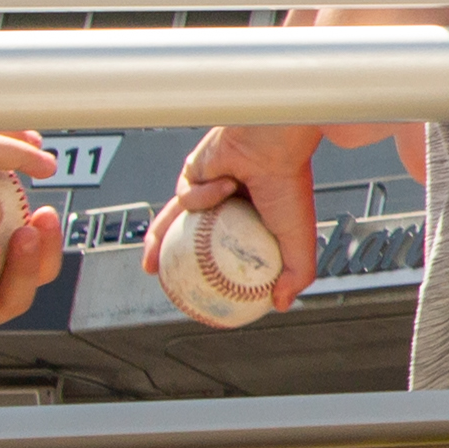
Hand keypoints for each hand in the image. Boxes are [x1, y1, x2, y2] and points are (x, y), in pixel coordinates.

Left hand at [154, 123, 330, 309]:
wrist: (273, 142)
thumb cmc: (288, 184)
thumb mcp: (298, 239)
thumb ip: (296, 274)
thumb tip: (280, 305)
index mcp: (251, 219)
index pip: (223, 250)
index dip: (211, 271)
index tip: (203, 291)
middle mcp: (227, 204)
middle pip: (192, 237)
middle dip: (174, 260)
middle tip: (165, 281)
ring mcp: (208, 187)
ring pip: (176, 219)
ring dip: (161, 240)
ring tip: (150, 264)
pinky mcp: (193, 170)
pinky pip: (186, 195)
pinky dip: (205, 195)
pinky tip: (227, 186)